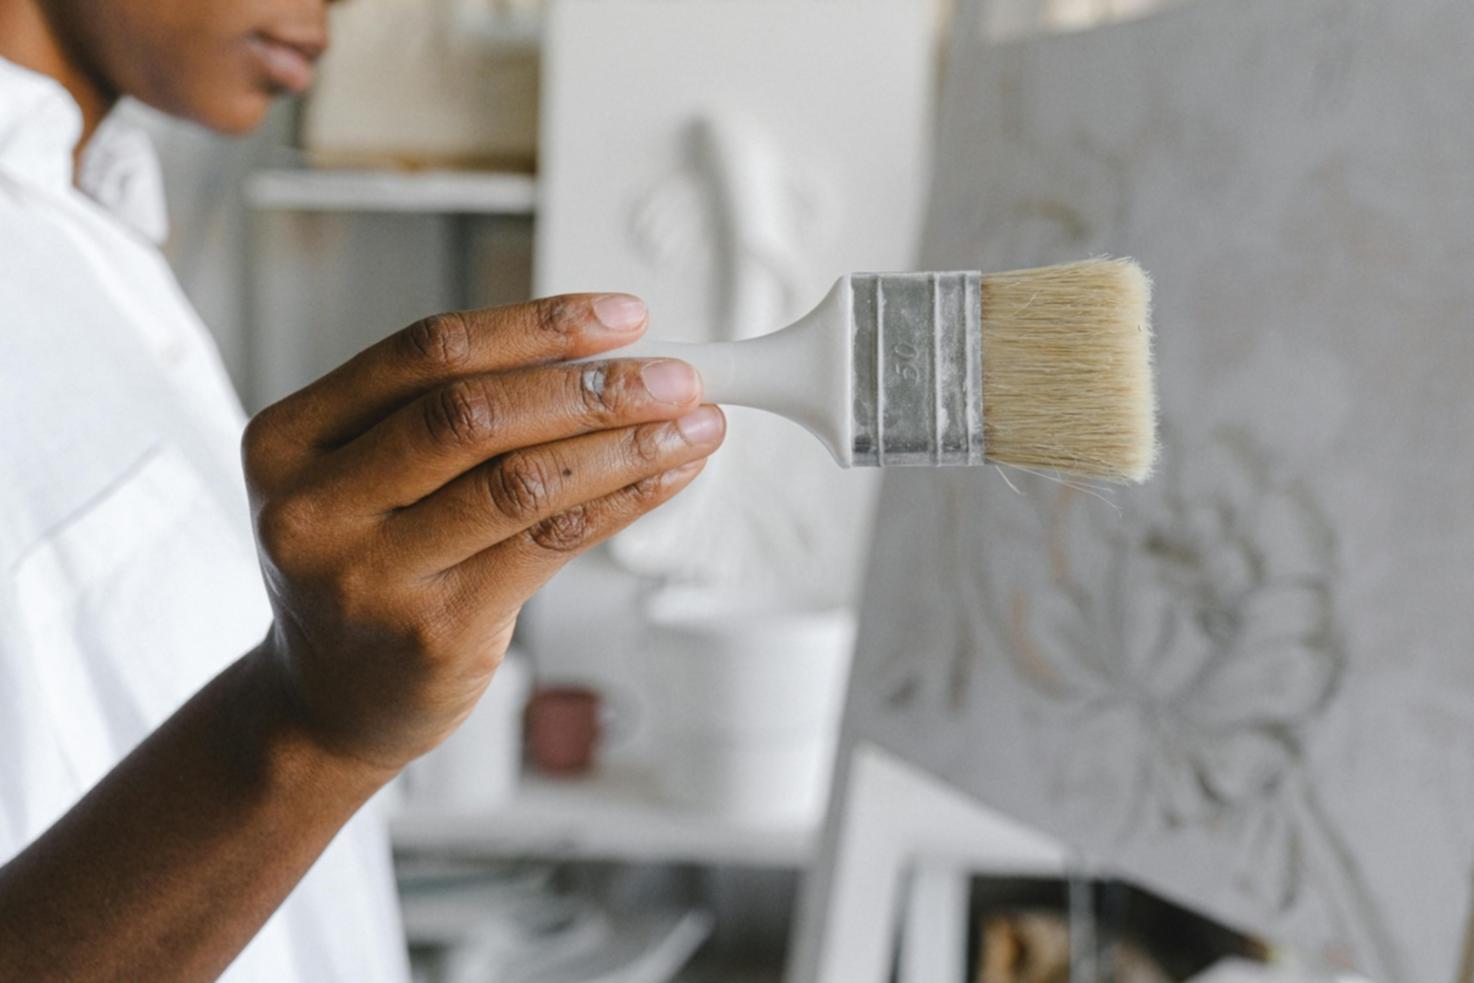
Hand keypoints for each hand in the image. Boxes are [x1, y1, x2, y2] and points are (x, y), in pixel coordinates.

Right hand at [241, 294, 722, 774]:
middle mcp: (313, 506)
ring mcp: (371, 576)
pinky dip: (622, 501)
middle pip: (472, 415)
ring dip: (624, 444)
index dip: (535, 326)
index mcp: (289, 439)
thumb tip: (602, 357)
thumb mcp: (365, 478)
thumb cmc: (367, 568)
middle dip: (593, 386)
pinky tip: (666, 476)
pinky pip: (550, 545)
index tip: (622, 316)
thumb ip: (448, 415)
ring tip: (694, 423)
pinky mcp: (435, 631)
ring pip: (520, 482)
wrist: (326, 702)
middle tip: (678, 375)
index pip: (425, 353)